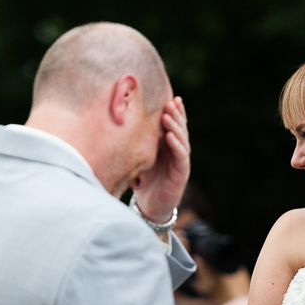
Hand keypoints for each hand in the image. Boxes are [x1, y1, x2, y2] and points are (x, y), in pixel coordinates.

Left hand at [132, 96, 189, 221]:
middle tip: (171, 101)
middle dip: (176, 115)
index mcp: (169, 146)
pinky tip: (170, 136)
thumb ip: (139, 143)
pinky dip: (176, 145)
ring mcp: (181, 162)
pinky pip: (181, 156)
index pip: (174, 125)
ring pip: (182, 140)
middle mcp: (177, 151)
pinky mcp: (181, 173)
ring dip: (176, 126)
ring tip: (168, 115)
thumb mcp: (141, 158)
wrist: (151, 206)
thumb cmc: (145, 181)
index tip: (171, 98)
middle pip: (180, 129)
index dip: (175, 112)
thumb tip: (122, 124)